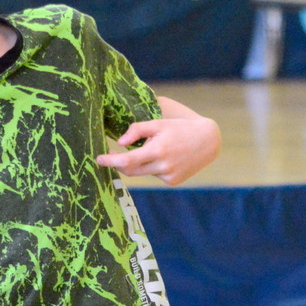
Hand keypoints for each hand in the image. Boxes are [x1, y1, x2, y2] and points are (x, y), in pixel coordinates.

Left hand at [96, 98, 220, 185]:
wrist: (208, 141)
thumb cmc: (179, 128)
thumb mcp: (158, 123)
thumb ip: (137, 130)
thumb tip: (119, 142)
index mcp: (158, 150)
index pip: (127, 160)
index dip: (110, 161)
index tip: (98, 158)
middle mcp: (163, 166)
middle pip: (130, 170)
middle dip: (118, 163)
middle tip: (111, 155)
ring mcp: (168, 176)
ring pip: (142, 172)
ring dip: (139, 162)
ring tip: (154, 148)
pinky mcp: (172, 182)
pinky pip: (153, 175)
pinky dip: (152, 167)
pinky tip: (166, 157)